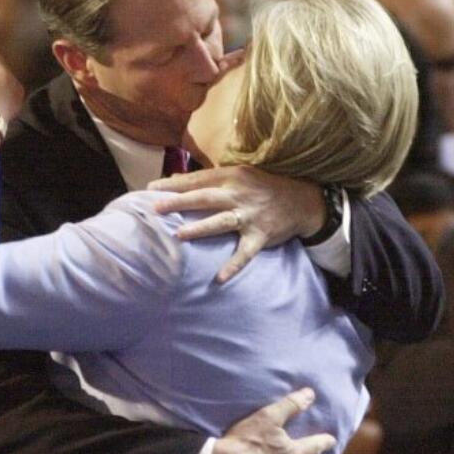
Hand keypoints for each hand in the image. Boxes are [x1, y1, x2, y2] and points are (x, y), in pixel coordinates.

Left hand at [149, 166, 324, 281]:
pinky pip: (245, 253)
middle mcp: (239, 195)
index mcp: (232, 177)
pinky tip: (219, 278)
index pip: (198, 179)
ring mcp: (250, 216)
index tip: (150, 187)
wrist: (302, 200)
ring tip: (179, 235)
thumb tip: (174, 180)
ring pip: (221, 222)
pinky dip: (233, 266)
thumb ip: (209, 179)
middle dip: (180, 202)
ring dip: (200, 228)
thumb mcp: (239, 175)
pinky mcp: (260, 236)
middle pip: (205, 198)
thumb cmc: (264, 187)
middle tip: (156, 208)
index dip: (174, 184)